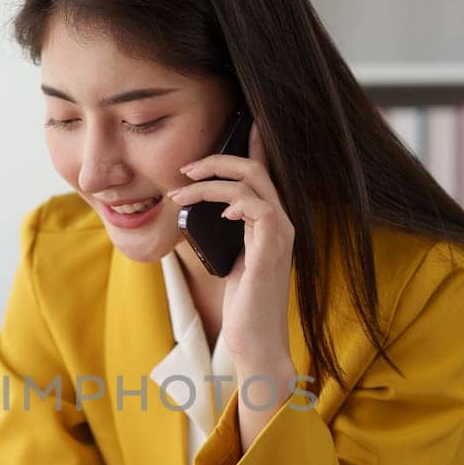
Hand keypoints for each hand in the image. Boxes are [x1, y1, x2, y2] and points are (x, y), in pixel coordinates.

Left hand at [168, 117, 296, 379]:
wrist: (256, 342)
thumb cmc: (243, 305)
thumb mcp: (229, 260)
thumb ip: (226, 234)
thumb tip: (201, 211)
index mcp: (271, 224)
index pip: (264, 175)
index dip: (254, 145)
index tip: (243, 122)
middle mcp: (282, 224)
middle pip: (256, 169)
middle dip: (218, 160)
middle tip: (185, 168)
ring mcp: (280, 236)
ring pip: (253, 184)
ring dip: (211, 182)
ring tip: (181, 193)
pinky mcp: (272, 250)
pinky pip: (258, 209)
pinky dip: (235, 203)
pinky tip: (219, 213)